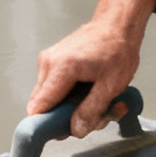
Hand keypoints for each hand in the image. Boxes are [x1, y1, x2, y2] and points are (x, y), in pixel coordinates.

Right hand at [31, 0, 155, 137]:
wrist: (117, 26)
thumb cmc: (117, 50)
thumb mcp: (111, 85)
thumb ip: (91, 111)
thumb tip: (75, 130)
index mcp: (61, 68)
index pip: (38, 108)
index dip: (50, 124)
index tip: (69, 128)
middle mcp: (48, 64)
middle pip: (45, 107)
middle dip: (69, 117)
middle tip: (96, 114)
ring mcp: (48, 63)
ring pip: (52, 101)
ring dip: (75, 108)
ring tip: (101, 102)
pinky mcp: (53, 64)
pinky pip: (56, 90)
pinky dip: (73, 97)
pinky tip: (92, 92)